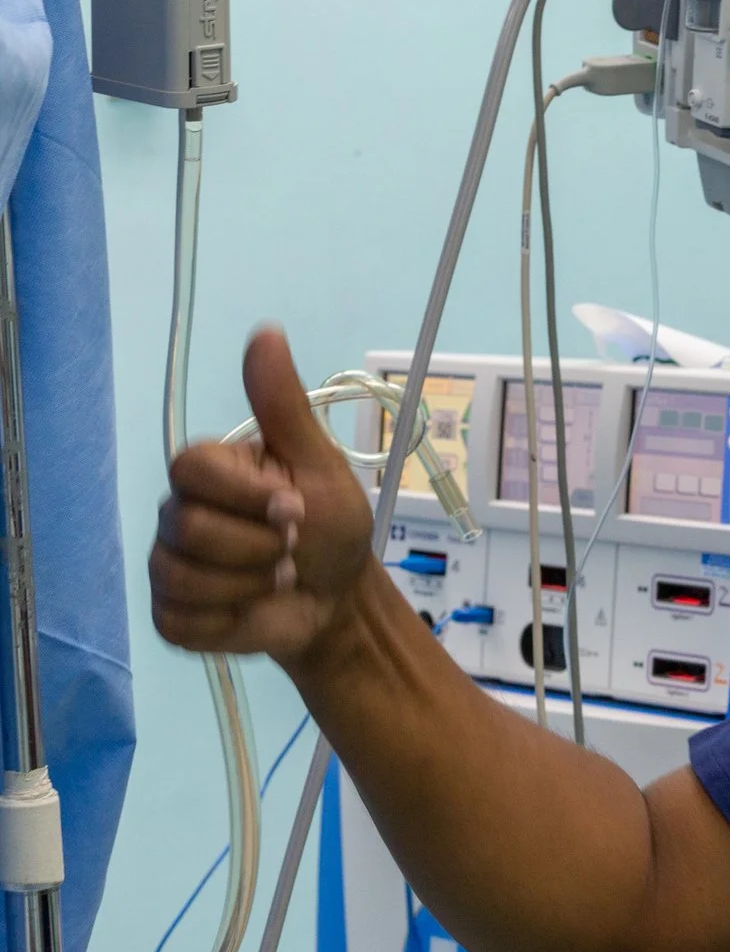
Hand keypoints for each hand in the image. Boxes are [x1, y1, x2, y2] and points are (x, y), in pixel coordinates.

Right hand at [151, 328, 376, 667]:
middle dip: (259, 546)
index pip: (191, 469)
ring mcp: (168, 565)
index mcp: (210, 471)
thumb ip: (284, 405)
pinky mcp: (171, 614)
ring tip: (279, 578)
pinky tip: (253, 609)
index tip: (294, 509)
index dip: (246, 496)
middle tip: (294, 551)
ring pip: (183, 577)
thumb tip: (265, 330)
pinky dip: (229, 621)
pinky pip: (180, 620)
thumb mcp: (319, 464)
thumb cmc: (331, 526)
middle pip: (189, 528)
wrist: (339, 597)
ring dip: (249, 585)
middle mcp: (177, 512)